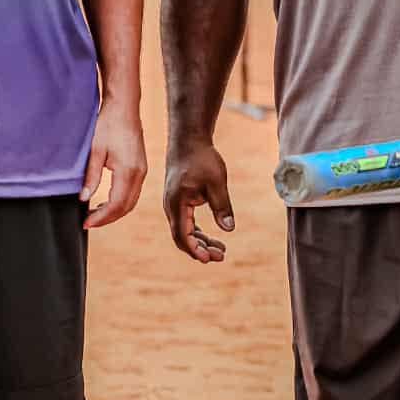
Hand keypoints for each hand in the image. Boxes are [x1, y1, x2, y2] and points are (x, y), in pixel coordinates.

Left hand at [81, 102, 146, 228]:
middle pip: (125, 207)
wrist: (124, 107)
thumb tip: (83, 198)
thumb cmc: (108, 124)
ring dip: (114, 211)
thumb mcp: (95, 150)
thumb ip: (91, 177)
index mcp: (128, 171)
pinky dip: (120, 202)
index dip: (101, 217)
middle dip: (107, 218)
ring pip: (131, 202)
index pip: (116, 204)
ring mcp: (143, 171)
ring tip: (95, 214)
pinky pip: (133, 192)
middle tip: (88, 222)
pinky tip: (106, 201)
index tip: (86, 223)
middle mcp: (139, 173)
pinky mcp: (141, 167)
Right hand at [162, 140, 232, 263]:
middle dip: (200, 250)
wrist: (189, 140)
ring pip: (184, 231)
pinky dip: (197, 232)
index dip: (195, 250)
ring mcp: (173, 205)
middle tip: (221, 256)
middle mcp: (171, 207)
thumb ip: (222, 206)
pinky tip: (211, 237)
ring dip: (200, 242)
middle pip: (182, 238)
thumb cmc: (201, 158)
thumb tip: (229, 229)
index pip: (182, 236)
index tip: (209, 259)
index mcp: (176, 204)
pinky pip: (185, 223)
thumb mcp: (216, 181)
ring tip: (221, 250)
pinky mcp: (178, 201)